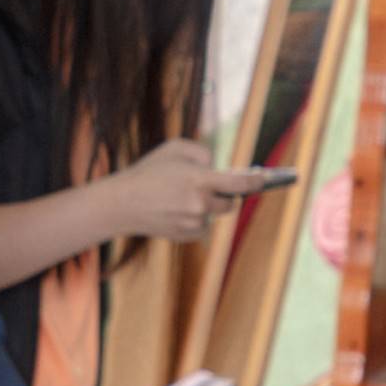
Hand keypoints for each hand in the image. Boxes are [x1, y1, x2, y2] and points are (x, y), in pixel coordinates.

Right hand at [106, 138, 268, 241]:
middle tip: (212, 187)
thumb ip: (203, 153)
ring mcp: (193, 223)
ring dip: (206, 207)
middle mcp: (200, 204)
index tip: (265, 179)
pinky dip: (194, 219)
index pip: (240, 184)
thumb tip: (218, 167)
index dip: (257, 181)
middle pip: (230, 203)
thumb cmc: (148, 171)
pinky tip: (173, 210)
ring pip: (213, 215)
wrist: (121, 203)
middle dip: (225, 195)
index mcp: (200, 180)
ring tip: (180, 198)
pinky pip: (200, 227)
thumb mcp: (174, 148)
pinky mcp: (185, 236)